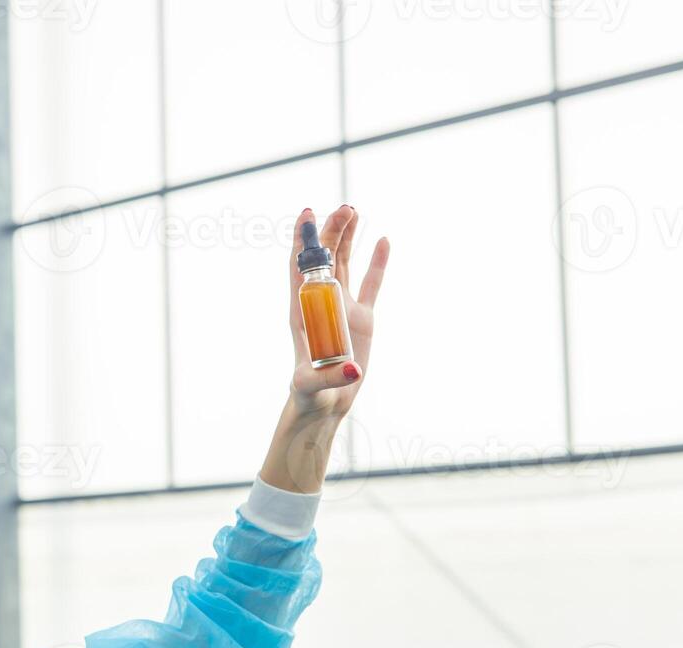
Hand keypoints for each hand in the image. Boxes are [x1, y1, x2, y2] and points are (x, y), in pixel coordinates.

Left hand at [286, 205, 389, 418]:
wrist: (325, 403)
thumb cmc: (310, 392)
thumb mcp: (313, 384)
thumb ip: (331, 377)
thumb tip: (354, 370)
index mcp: (303, 310)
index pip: (299, 267)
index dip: (302, 241)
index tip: (308, 214)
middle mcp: (322, 303)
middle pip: (325, 259)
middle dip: (332, 233)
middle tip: (344, 208)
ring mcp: (342, 308)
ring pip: (345, 264)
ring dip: (348, 238)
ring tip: (353, 210)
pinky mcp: (362, 318)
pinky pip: (371, 284)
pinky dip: (377, 263)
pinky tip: (383, 240)